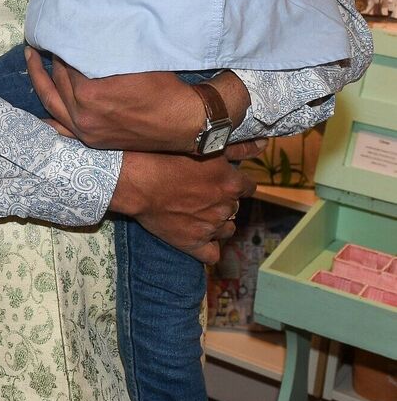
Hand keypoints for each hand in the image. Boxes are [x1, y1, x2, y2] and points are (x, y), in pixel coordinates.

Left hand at [26, 48, 250, 152]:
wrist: (185, 121)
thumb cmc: (164, 86)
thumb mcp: (133, 59)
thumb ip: (105, 49)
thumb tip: (84, 30)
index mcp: (91, 92)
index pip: (67, 61)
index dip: (64, 44)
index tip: (61, 29)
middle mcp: (82, 113)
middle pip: (58, 79)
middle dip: (54, 57)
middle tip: (50, 38)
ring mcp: (84, 129)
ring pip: (52, 100)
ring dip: (41, 78)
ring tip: (32, 58)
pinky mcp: (90, 139)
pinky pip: (59, 126)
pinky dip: (47, 113)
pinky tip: (36, 103)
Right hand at [109, 151, 255, 263]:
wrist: (135, 181)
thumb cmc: (164, 157)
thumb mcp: (202, 145)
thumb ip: (237, 147)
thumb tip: (264, 145)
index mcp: (230, 183)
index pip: (248, 187)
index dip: (233, 182)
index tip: (219, 179)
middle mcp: (225, 207)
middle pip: (234, 207)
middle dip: (222, 201)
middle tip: (200, 193)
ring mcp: (210, 227)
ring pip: (226, 229)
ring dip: (217, 222)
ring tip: (197, 212)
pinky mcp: (193, 243)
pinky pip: (212, 254)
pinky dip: (208, 247)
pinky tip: (198, 237)